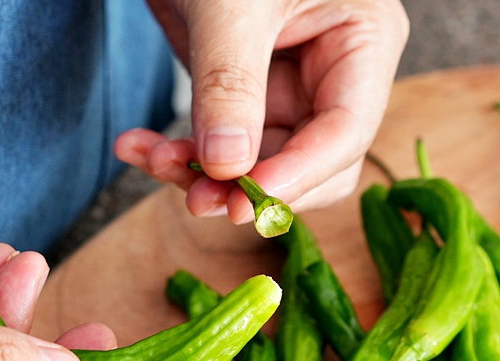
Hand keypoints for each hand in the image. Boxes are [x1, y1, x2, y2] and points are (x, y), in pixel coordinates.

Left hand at [115, 0, 407, 223]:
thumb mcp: (231, 5)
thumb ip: (230, 83)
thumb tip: (229, 167)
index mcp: (361, 40)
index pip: (345, 131)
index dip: (297, 175)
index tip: (243, 202)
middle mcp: (331, 73)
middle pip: (307, 163)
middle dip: (248, 186)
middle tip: (195, 199)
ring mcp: (286, 87)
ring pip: (257, 165)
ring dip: (201, 175)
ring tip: (151, 158)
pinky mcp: (242, 94)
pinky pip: (220, 147)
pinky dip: (179, 154)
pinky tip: (138, 147)